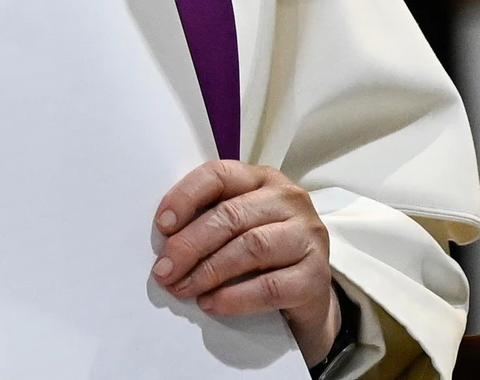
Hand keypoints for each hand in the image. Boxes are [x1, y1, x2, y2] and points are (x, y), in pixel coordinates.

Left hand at [152, 160, 339, 365]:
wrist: (305, 291)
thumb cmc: (260, 250)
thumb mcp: (235, 225)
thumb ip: (207, 218)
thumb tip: (162, 240)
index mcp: (262, 179)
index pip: (219, 175)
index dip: (186, 197)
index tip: (161, 225)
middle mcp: (289, 200)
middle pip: (231, 216)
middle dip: (189, 245)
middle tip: (164, 270)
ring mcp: (309, 236)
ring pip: (250, 247)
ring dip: (208, 271)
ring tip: (183, 287)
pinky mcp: (318, 276)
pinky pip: (270, 286)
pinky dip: (235, 297)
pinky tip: (211, 303)